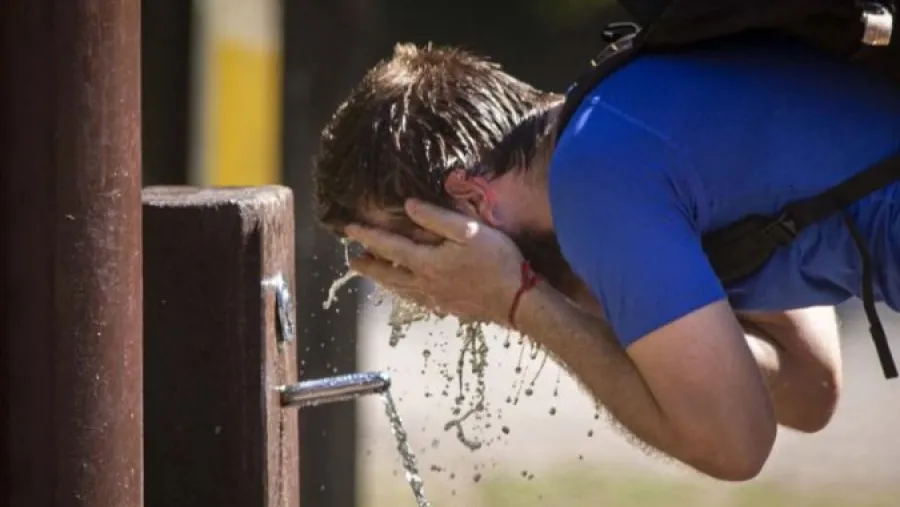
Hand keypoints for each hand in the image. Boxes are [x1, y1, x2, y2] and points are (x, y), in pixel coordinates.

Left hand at [345, 199, 524, 325]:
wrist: (517, 300)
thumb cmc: (496, 260)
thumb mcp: (469, 231)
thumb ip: (436, 218)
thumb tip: (408, 205)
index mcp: (427, 262)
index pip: (389, 248)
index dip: (368, 237)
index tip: (349, 229)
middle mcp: (425, 284)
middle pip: (389, 274)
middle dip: (369, 266)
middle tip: (352, 261)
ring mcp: (436, 299)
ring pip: (401, 290)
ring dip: (384, 281)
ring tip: (374, 275)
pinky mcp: (449, 308)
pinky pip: (418, 300)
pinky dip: (405, 293)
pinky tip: (409, 291)